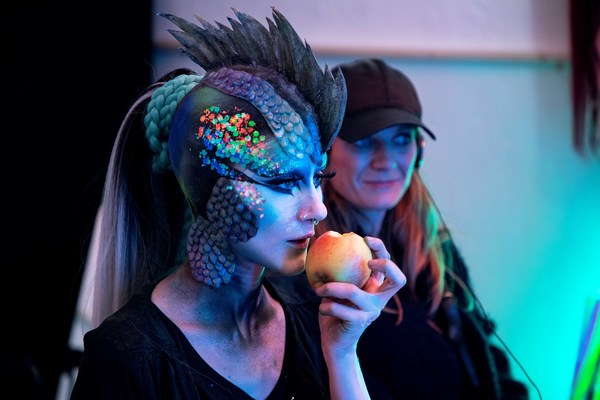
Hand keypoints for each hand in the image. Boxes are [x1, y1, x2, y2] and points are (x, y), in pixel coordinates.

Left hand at [314, 236, 405, 356]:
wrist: (334, 342)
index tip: (365, 239)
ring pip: (353, 291)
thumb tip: (327, 242)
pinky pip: (339, 308)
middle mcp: (379, 299)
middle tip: (366, 260)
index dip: (382, 249)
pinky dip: (326, 306)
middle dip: (385, 264)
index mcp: (376, 287)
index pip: (389, 265)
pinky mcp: (360, 322)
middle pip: (398, 279)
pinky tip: (321, 308)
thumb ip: (337, 272)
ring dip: (331, 287)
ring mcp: (371, 311)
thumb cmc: (334, 311)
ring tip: (318, 289)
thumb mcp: (336, 289)